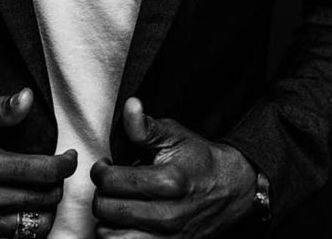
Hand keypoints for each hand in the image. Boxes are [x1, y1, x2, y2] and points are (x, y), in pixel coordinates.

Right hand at [0, 87, 76, 236]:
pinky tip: (24, 208)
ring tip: (43, 189)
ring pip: (33, 226)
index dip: (65, 165)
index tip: (69, 157)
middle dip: (57, 184)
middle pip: (43, 200)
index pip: (43, 172)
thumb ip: (0, 106)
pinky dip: (26, 226)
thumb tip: (27, 98)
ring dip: (45, 208)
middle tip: (56, 169)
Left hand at [90, 98, 255, 238]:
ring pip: (110, 237)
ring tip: (116, 204)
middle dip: (102, 193)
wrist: (231, 189)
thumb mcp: (175, 135)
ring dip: (107, 219)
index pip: (111, 182)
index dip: (100, 170)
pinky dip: (119, 236)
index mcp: (168, 182)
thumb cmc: (199, 160)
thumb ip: (146, 126)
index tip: (106, 166)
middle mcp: (167, 215)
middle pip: (107, 209)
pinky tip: (125, 222)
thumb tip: (130, 106)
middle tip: (110, 184)